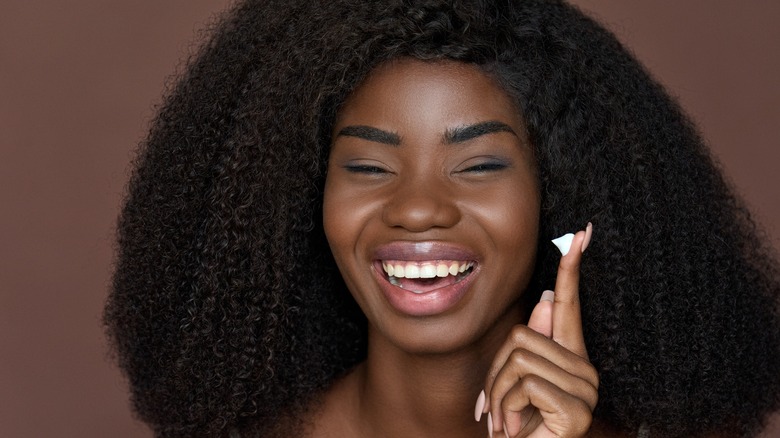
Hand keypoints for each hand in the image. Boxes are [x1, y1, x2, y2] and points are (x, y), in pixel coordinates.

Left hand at [478, 225, 597, 437]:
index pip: (570, 305)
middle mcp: (585, 370)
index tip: (581, 233)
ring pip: (520, 357)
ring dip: (499, 392)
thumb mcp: (515, 381)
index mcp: (570, 358)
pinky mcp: (578, 411)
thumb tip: (548, 298)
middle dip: (496, 373)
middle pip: (522, 335)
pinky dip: (508, 406)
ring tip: (507, 420)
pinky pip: (526, 383)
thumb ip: (531, 344)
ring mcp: (586, 391)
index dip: (571, 269)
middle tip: (496, 408)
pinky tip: (516, 428)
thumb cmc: (519, 425)